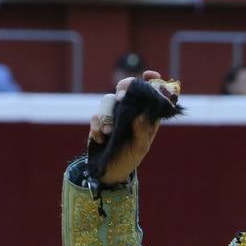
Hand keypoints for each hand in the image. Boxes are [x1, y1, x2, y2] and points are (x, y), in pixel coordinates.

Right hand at [87, 69, 164, 185]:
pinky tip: (102, 139)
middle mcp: (128, 110)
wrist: (110, 171)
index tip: (151, 74)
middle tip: (122, 97)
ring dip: (107, 115)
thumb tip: (140, 115)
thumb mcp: (140, 147)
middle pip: (125, 88)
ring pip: (107, 100)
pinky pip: (95, 116)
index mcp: (144, 114)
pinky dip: (97, 127)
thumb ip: (142, 131)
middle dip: (123, 88)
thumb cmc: (130, 157)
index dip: (151, 81)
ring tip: (110, 132)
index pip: (148, 93)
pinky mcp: (97, 122)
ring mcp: (112, 115)